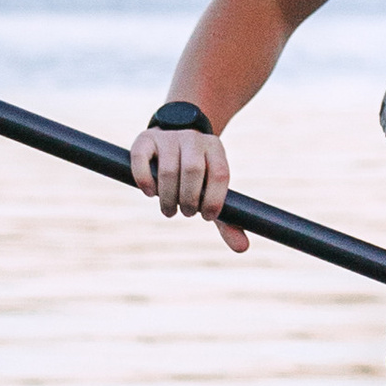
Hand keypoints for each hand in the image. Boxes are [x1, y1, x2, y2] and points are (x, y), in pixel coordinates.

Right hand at [129, 119, 248, 253]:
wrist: (173, 138)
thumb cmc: (197, 176)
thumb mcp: (212, 192)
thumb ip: (227, 220)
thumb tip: (243, 248)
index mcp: (216, 149)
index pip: (220, 174)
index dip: (215, 199)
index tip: (207, 216)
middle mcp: (193, 139)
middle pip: (192, 171)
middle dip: (189, 200)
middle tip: (186, 213)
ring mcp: (168, 137)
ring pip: (167, 169)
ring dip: (167, 197)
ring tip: (169, 211)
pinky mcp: (146, 139)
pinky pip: (142, 160)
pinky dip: (145, 180)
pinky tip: (150, 193)